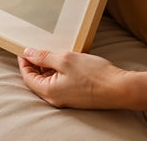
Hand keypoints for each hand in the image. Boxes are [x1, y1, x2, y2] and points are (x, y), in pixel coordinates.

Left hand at [18, 48, 146, 110]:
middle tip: (39, 47)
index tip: (24, 48)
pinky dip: (59, 71)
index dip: (24, 61)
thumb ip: (44, 57)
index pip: (27, 76)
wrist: (121, 88)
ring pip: (49, 80)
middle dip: (36, 63)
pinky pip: (61, 82)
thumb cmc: (95, 75)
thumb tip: (28, 53)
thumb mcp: (65, 59)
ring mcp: (66, 98)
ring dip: (49, 66)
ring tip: (54, 51)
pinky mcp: (76, 96)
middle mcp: (56, 98)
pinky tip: (66, 59)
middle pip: (37, 79)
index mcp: (49, 91)